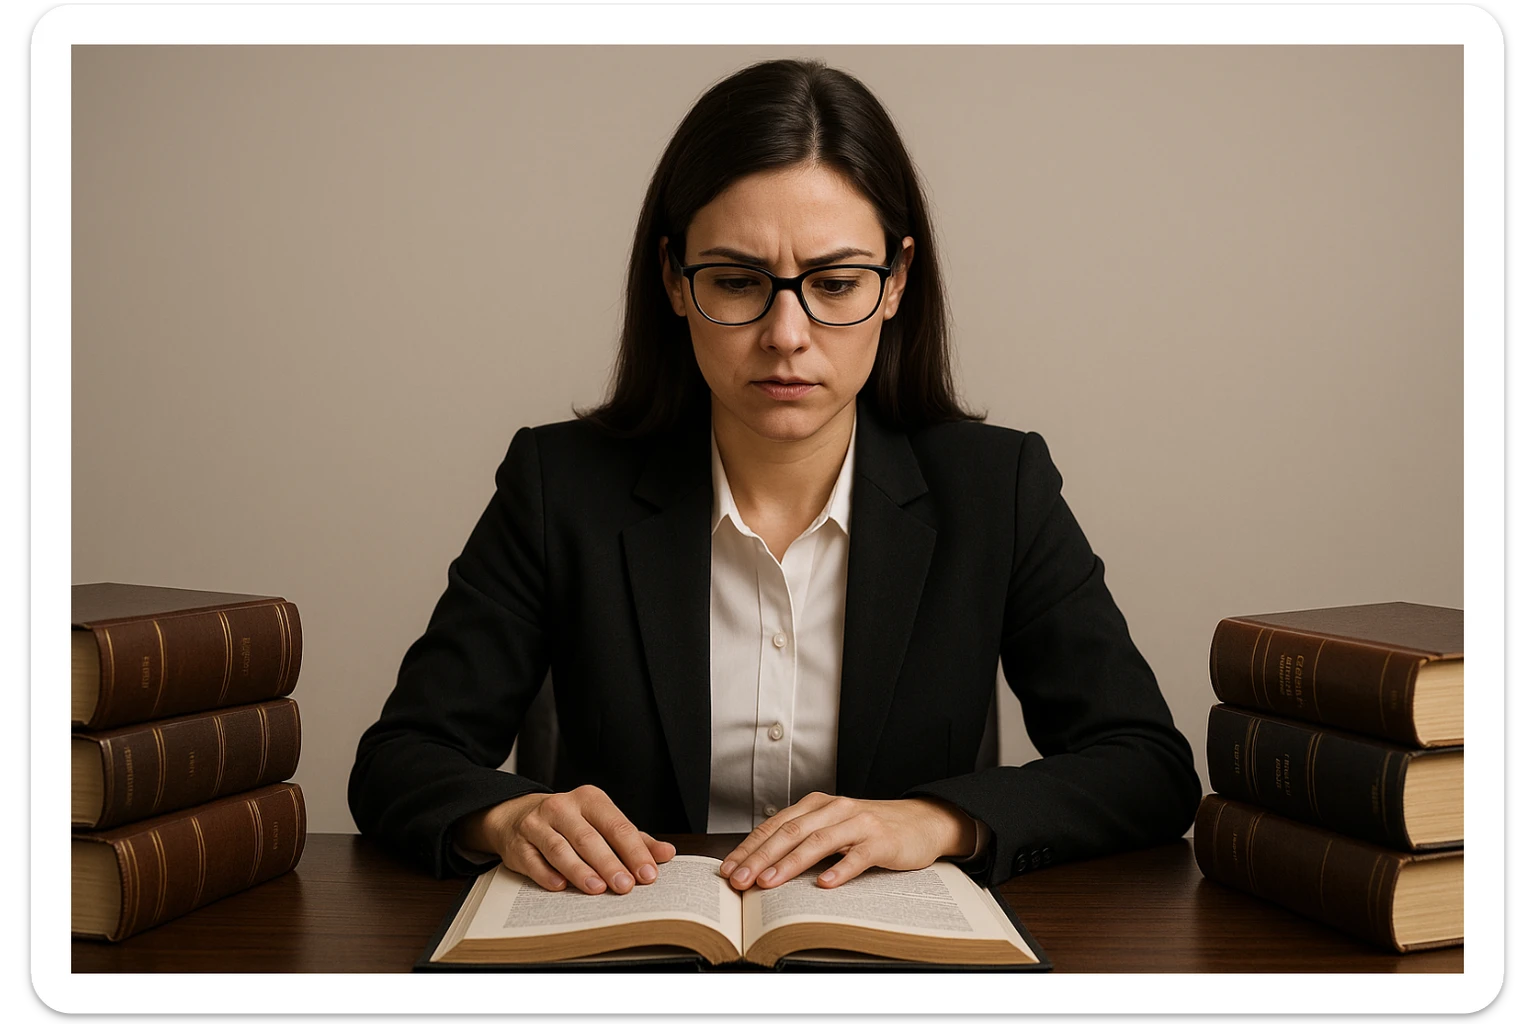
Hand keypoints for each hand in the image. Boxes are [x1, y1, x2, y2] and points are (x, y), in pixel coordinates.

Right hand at [457, 785, 675, 894]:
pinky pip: (533, 860)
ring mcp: (537, 825)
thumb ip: (634, 840)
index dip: (634, 851)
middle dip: (610, 863)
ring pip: (560, 849)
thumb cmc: (571, 824)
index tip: (649, 874)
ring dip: (580, 870)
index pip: (617, 825)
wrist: (518, 816)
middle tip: (626, 886)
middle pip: (589, 838)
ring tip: (597, 889)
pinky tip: (560, 886)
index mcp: (590, 799)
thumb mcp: (602, 823)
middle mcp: (562, 807)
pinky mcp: (518, 844)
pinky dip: (546, 874)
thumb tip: (666, 854)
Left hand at [717, 793, 974, 890]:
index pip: (775, 826)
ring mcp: (859, 823)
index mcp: (816, 805)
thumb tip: (760, 868)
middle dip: (760, 857)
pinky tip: (825, 884)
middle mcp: (834, 809)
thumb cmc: (870, 831)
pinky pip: (858, 855)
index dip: (749, 847)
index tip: (727, 869)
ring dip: (790, 863)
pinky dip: (840, 869)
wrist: (922, 821)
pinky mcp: (882, 840)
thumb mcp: (832, 829)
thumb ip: (803, 841)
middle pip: (790, 832)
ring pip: (818, 841)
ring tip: (769, 882)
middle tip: (740, 880)